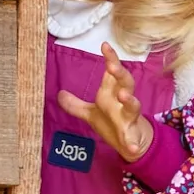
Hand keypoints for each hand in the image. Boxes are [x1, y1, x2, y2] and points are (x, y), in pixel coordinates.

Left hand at [58, 42, 153, 162]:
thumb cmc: (113, 122)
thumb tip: (59, 93)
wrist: (132, 142)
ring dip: (130, 100)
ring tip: (124, 96)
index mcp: (112, 93)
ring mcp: (129, 118)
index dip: (110, 58)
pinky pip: (133, 139)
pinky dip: (133, 143)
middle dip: (120, 74)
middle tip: (112, 66)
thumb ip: (75, 104)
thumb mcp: (91, 113)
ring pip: (133, 105)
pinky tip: (132, 148)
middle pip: (126, 82)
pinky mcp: (132, 135)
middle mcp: (123, 102)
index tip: (104, 45)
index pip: (112, 72)